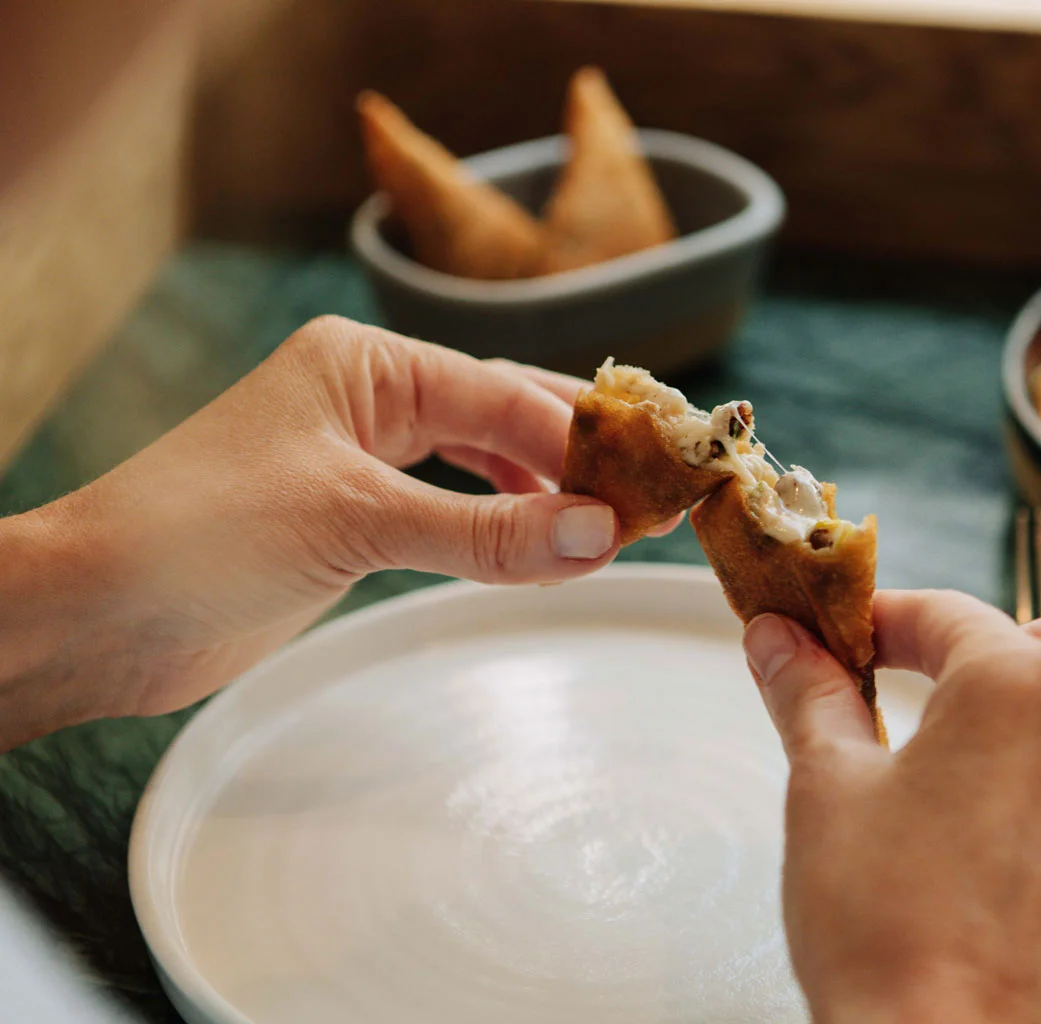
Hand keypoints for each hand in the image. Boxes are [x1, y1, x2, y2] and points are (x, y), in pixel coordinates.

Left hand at [0, 316, 648, 748]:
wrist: (95, 612)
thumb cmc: (201, 535)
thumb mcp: (357, 523)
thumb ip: (484, 530)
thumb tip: (599, 536)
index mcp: (366, 364)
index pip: (507, 391)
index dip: (587, 441)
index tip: (657, 484)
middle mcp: (371, 397)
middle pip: (506, 414)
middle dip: (579, 458)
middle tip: (659, 499)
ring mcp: (363, 457)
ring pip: (485, 464)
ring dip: (547, 496)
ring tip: (615, 531)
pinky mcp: (354, 518)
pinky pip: (455, 511)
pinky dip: (503, 529)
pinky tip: (546, 548)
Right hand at [741, 590, 1040, 1023]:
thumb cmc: (888, 932)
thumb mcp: (826, 788)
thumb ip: (808, 695)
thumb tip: (780, 642)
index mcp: (1021, 689)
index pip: (948, 612)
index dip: (884, 619)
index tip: (846, 641)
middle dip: (1016, 630)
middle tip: (943, 673)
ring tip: (985, 739)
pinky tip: (1010, 818)